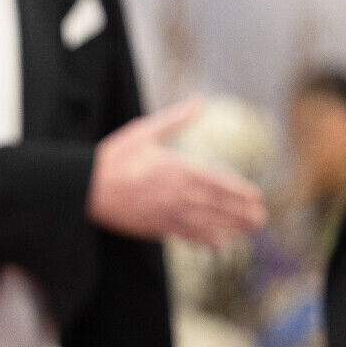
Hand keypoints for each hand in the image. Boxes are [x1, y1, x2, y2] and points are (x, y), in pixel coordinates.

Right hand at [87, 99, 266, 244]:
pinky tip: (218, 244)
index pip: (217, 182)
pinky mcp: (154, 226)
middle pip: (217, 205)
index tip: (256, 196)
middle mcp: (177, 193)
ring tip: (249, 230)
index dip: (238, 191)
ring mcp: (166, 212)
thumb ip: (175, 120)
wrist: (85, 188)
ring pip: (206, 222)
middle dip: (240, 212)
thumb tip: (198, 102)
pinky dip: (203, 239)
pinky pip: (185, 234)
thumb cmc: (113, 158)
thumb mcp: (144, 132)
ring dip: (230, 226)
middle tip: (260, 219)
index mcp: (177, 169)